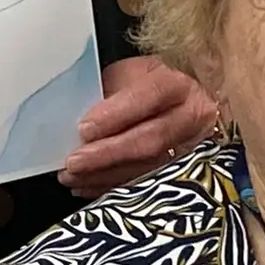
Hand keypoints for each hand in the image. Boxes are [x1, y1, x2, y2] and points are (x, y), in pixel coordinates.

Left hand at [59, 57, 219, 198]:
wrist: (173, 104)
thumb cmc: (142, 88)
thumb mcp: (125, 77)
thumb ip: (106, 97)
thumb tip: (73, 125)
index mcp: (175, 85)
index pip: (148, 97)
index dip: (116, 115)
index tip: (84, 130)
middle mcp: (191, 117)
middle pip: (151, 140)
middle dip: (108, 154)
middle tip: (74, 162)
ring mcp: (191, 150)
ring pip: (148, 168)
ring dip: (105, 175)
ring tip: (72, 177)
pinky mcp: (183, 174)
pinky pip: (147, 187)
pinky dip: (113, 188)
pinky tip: (87, 187)